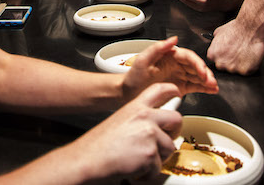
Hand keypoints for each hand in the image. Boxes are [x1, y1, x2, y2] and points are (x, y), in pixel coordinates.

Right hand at [67, 83, 182, 180]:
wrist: (86, 160)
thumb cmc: (98, 145)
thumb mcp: (120, 121)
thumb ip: (139, 120)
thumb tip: (156, 127)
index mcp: (136, 107)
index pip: (160, 90)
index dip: (172, 91)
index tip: (177, 95)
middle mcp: (145, 117)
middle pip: (176, 118)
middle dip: (174, 132)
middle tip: (164, 141)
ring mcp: (149, 134)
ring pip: (170, 147)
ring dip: (159, 158)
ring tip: (141, 160)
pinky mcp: (150, 153)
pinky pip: (159, 167)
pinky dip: (149, 174)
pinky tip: (135, 169)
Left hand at [123, 37, 217, 101]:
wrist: (127, 93)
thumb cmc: (133, 76)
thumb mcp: (143, 60)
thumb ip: (158, 48)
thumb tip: (174, 39)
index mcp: (169, 55)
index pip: (188, 56)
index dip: (197, 63)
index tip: (202, 72)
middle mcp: (176, 64)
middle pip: (195, 66)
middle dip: (205, 73)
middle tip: (211, 82)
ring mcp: (179, 75)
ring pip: (197, 76)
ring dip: (207, 81)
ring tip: (214, 87)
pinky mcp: (179, 86)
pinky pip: (194, 86)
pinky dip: (204, 88)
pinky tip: (211, 90)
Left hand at [207, 18, 263, 74]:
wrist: (251, 27)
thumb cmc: (237, 28)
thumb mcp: (219, 31)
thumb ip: (215, 41)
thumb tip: (214, 42)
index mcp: (212, 55)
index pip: (216, 61)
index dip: (225, 57)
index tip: (230, 53)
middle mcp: (220, 63)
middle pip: (225, 68)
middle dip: (232, 62)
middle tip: (238, 52)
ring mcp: (232, 69)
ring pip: (237, 71)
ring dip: (241, 64)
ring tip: (245, 52)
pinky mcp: (244, 71)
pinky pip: (247, 71)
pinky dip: (251, 65)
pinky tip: (251, 55)